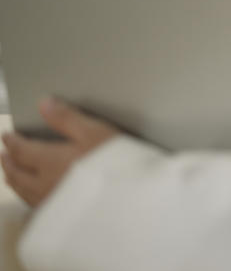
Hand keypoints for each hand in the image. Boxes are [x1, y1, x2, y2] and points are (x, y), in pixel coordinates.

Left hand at [1, 97, 118, 206]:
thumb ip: (67, 118)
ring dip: (14, 180)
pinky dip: (27, 196)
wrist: (127, 201)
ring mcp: (51, 203)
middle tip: (5, 154)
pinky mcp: (60, 219)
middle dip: (9, 162)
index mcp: (49, 160)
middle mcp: (43, 183)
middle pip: (17, 173)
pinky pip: (34, 206)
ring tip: (13, 174)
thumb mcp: (95, 132)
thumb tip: (44, 103)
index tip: (8, 135)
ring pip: (22, 191)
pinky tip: (33, 196)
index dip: (12, 141)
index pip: (22, 150)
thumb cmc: (114, 163)